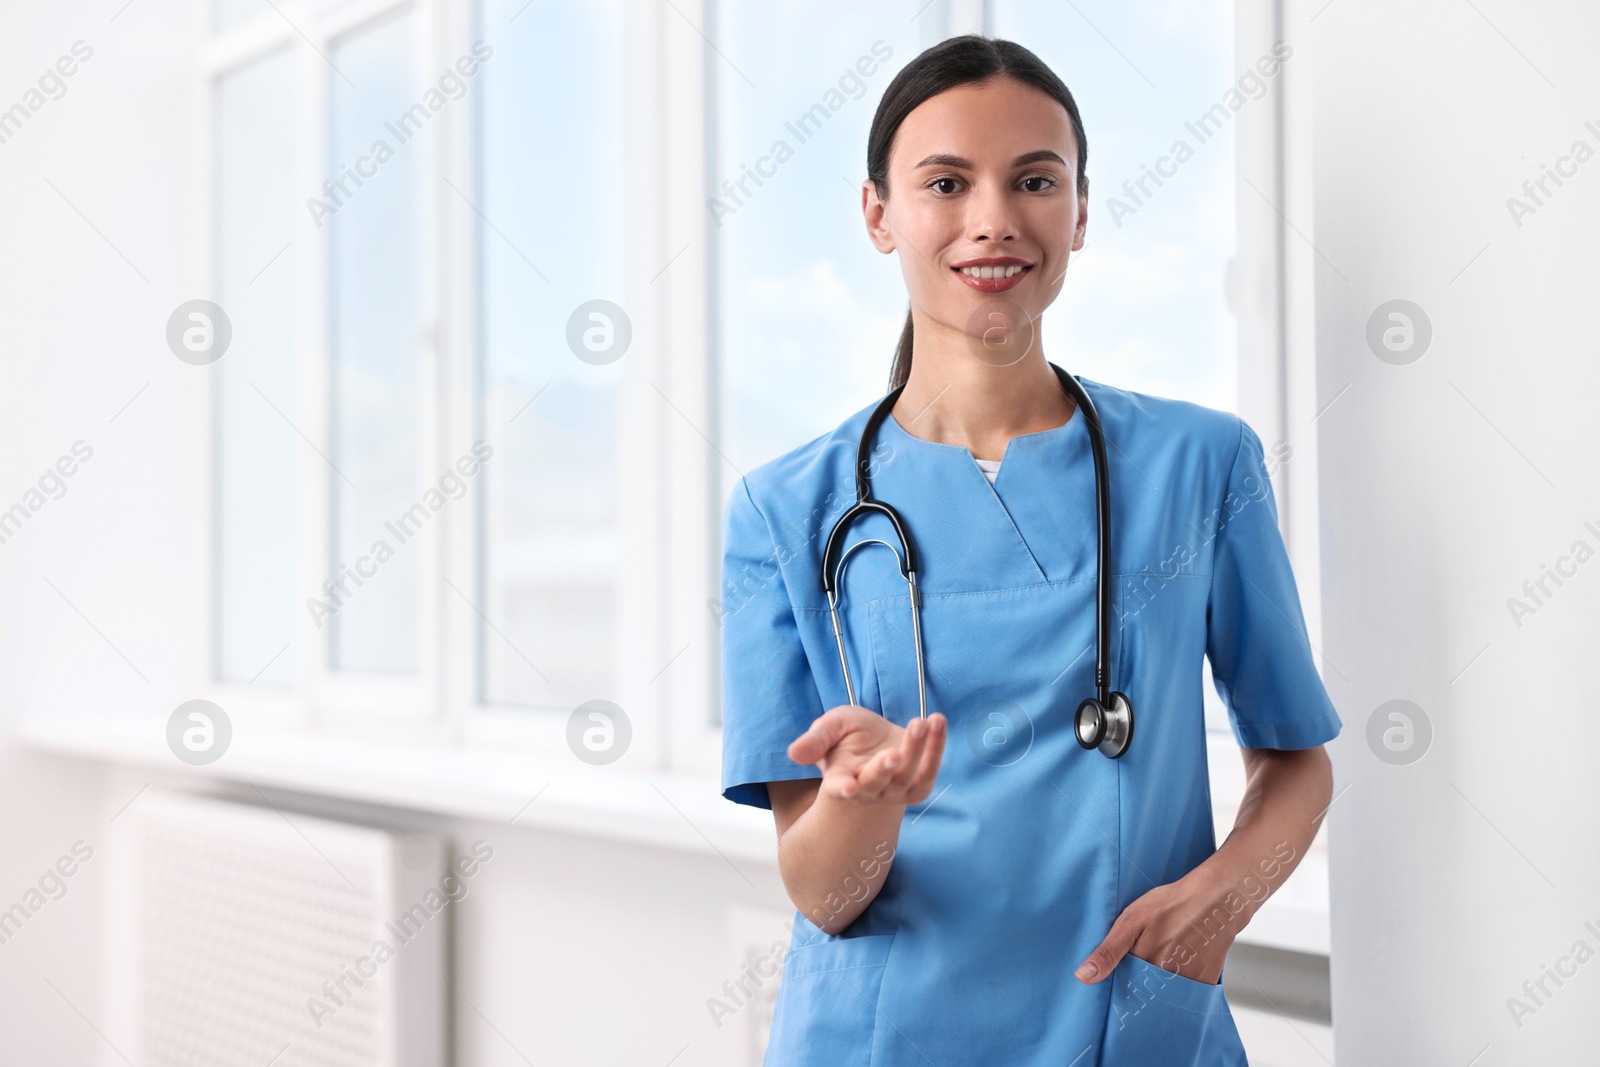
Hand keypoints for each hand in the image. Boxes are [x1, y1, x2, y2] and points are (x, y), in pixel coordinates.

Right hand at [787, 706, 946, 804]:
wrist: (876, 742)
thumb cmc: (847, 735)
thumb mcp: (830, 727)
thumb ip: (815, 739)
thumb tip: (794, 753)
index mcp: (841, 778)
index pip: (839, 787)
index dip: (842, 789)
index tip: (847, 788)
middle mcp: (867, 790)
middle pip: (876, 782)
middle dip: (884, 768)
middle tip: (893, 753)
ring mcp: (894, 791)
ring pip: (907, 777)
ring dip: (916, 751)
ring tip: (921, 723)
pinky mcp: (917, 786)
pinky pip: (929, 771)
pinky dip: (936, 748)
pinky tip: (937, 723)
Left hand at [1074, 875, 1236, 985]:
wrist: (1217, 898)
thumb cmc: (1171, 904)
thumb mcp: (1132, 920)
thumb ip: (1108, 951)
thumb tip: (1083, 977)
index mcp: (1143, 966)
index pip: (1124, 988)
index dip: (1121, 979)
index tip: (1122, 970)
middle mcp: (1166, 980)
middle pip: (1145, 993)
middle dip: (1141, 982)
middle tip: (1150, 952)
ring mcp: (1188, 983)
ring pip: (1166, 994)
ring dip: (1161, 983)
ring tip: (1167, 953)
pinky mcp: (1206, 983)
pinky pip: (1187, 992)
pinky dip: (1182, 982)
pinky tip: (1183, 957)